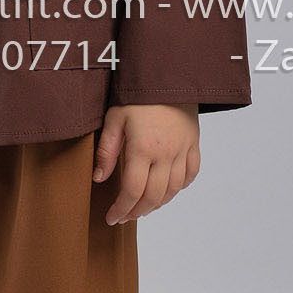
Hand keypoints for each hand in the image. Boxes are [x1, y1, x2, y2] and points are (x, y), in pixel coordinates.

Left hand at [93, 103, 199, 223]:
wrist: (169, 74)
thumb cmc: (138, 95)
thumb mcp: (114, 118)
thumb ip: (107, 151)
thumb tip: (98, 178)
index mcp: (143, 149)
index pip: (133, 191)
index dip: (122, 209)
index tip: (112, 218)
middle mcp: (166, 154)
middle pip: (154, 196)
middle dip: (138, 211)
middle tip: (125, 216)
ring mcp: (183, 150)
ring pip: (173, 189)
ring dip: (158, 203)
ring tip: (143, 207)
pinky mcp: (194, 144)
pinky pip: (191, 174)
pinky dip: (180, 187)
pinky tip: (168, 190)